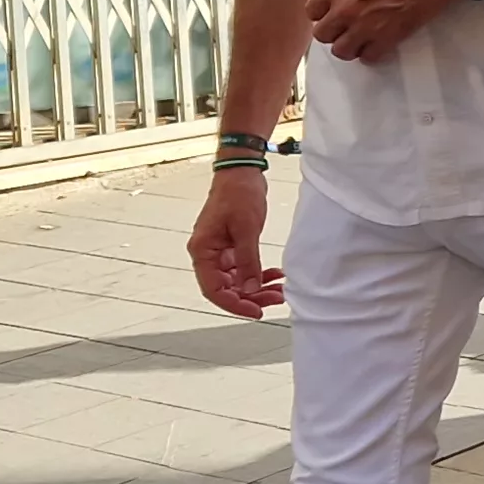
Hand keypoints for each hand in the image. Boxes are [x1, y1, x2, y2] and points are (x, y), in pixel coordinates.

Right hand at [189, 171, 286, 318]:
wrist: (242, 171)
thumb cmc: (238, 193)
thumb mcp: (246, 229)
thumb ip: (248, 261)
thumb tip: (249, 290)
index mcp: (202, 251)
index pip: (213, 289)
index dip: (234, 304)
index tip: (256, 311)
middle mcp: (207, 254)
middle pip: (226, 288)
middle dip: (251, 297)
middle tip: (276, 300)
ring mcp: (219, 251)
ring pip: (236, 280)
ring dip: (257, 287)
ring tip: (281, 291)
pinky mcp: (232, 246)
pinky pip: (243, 268)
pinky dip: (259, 274)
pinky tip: (276, 276)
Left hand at [307, 0, 461, 62]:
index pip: (312, 11)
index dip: (321, 11)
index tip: (331, 10)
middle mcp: (346, 10)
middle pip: (323, 35)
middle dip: (332, 31)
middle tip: (344, 26)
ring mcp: (366, 26)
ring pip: (342, 51)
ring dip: (348, 46)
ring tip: (359, 38)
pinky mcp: (388, 37)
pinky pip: (368, 57)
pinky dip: (370, 53)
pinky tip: (377, 43)